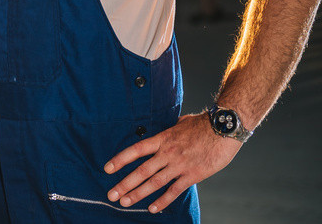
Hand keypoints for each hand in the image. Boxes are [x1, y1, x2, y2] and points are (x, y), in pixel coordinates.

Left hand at [104, 112, 241, 212]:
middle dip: (124, 184)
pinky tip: (152, 209)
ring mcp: (179, 165)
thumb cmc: (204, 123)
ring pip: (154, 182)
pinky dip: (162, 201)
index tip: (107, 169)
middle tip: (111, 195)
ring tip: (125, 203)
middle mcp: (167, 153)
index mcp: (162, 139)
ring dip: (138, 194)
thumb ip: (170, 130)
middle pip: (141, 170)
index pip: (136, 150)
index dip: (120, 159)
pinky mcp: (193, 175)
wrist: (224, 128)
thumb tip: (167, 129)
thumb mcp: (180, 123)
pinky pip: (174, 191)